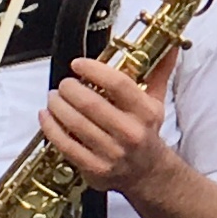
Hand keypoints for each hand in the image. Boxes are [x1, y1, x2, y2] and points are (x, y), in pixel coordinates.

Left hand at [41, 48, 178, 198]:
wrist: (146, 172)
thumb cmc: (145, 131)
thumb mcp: (156, 101)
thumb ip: (159, 71)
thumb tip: (171, 45)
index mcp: (146, 112)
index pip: (118, 84)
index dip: (94, 70)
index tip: (78, 64)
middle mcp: (130, 132)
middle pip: (91, 103)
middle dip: (69, 89)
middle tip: (64, 84)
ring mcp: (112, 152)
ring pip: (75, 123)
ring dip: (57, 106)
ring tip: (53, 97)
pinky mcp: (95, 168)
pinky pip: (66, 145)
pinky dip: (51, 128)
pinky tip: (46, 116)